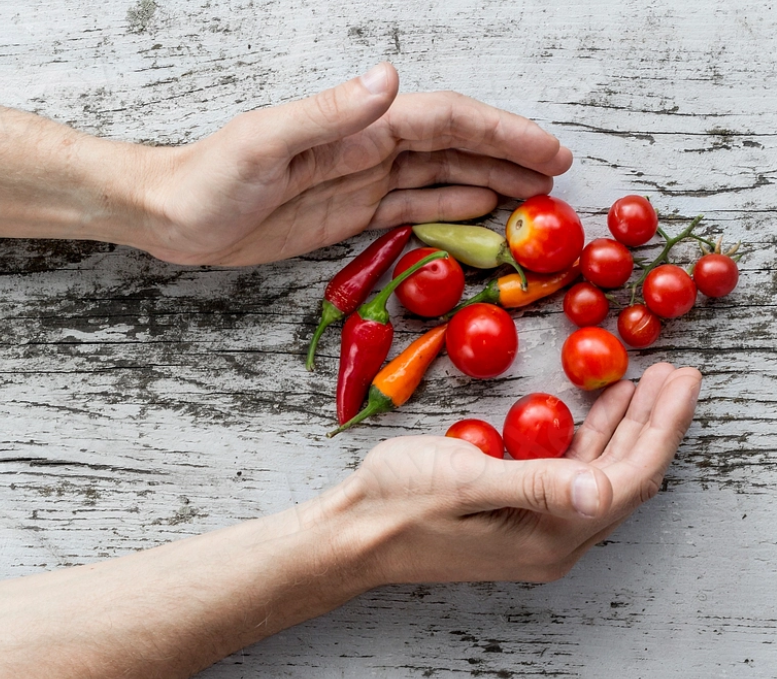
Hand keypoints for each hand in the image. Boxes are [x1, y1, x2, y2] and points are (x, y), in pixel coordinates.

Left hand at [135, 62, 572, 264]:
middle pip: (455, 147)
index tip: (545, 152)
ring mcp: (363, 181)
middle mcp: (369, 149)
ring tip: (533, 197)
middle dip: (509, 156)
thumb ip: (328, 114)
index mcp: (357, 127)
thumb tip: (390, 80)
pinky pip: (413, 208)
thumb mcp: (264, 143)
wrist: (174, 216)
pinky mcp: (352, 214)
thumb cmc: (208, 179)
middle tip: (557, 177)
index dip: (500, 133)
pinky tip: (479, 210)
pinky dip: (450, 208)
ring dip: (489, 182)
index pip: (444, 122)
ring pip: (442, 177)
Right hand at [337, 363, 700, 584]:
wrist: (354, 531)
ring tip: (646, 384)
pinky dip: (590, 438)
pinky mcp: (519, 516)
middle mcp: (553, 540)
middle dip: (653, 423)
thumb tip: (602, 491)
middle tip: (676, 374)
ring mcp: (536, 531)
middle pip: (624, 477)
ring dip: (625, 428)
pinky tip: (596, 410)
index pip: (628, 479)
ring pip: (601, 475)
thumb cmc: (398, 503)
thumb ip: (536, 485)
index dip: (661, 428)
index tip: (682, 381)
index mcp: (547, 536)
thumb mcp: (464, 482)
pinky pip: (572, 475)